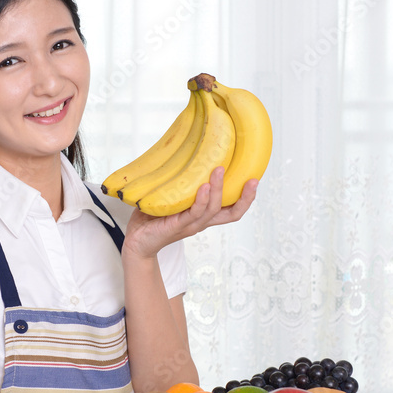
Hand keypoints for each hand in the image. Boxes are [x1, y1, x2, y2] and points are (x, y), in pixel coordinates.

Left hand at [121, 167, 256, 259]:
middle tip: (252, 179)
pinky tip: (202, 187)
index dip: (246, 198)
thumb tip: (182, 152)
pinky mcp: (177, 226)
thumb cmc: (152, 217)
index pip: (232, 210)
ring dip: (217, 189)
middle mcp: (201, 221)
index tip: (255, 179)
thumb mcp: (171, 197)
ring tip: (218, 170)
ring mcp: (190, 225)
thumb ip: (180, 182)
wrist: (136, 241)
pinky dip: (200, 200)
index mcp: (203, 215)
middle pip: (232, 214)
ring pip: (212, 209)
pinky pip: (193, 213)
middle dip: (245, 198)